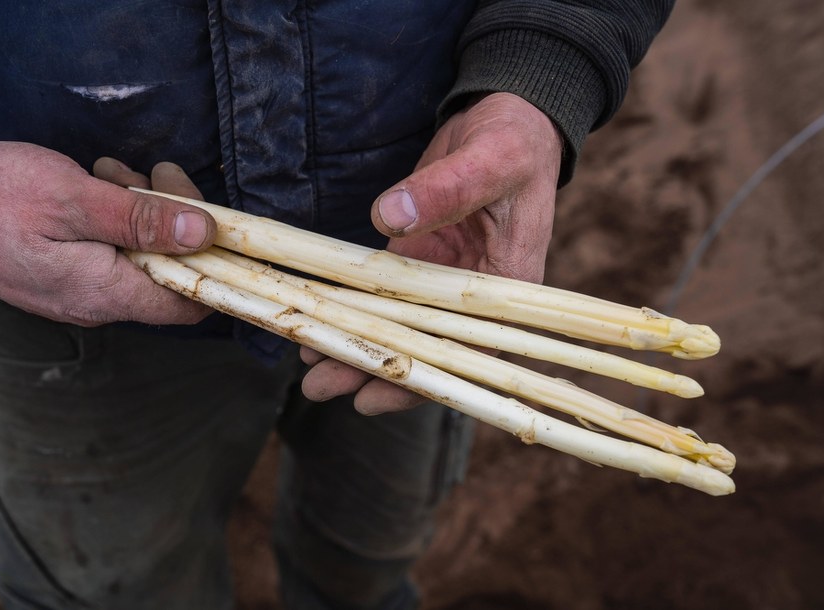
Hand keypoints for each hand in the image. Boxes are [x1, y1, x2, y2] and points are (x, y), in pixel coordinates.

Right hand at [0, 142, 215, 325]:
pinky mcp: (67, 272)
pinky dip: (116, 214)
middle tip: (155, 176)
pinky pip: (113, 249)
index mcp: (105, 292)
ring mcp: (81, 289)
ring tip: (113, 174)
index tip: (212, 216)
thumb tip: (204, 234)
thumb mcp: (74, 198)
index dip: (214, 262)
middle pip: (170, 271)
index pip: (191, 302)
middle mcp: (99, 301)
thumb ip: (141, 220)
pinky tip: (98, 184)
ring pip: (142, 253)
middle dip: (175, 220)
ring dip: (143, 209)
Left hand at [301, 93, 561, 413]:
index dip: (420, 381)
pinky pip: (385, 295)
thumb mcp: (491, 160)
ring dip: (355, 345)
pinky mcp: (420, 259)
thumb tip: (388, 216)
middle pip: (423, 349)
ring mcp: (443, 279)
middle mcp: (475, 296)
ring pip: (399, 326)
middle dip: (370, 369)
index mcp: (508, 286)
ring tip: (309, 366)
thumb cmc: (514, 141)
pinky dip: (355, 309)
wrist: (510, 120)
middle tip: (318, 385)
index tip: (372, 396)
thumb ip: (447, 188)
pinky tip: (320, 323)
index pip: (467, 353)